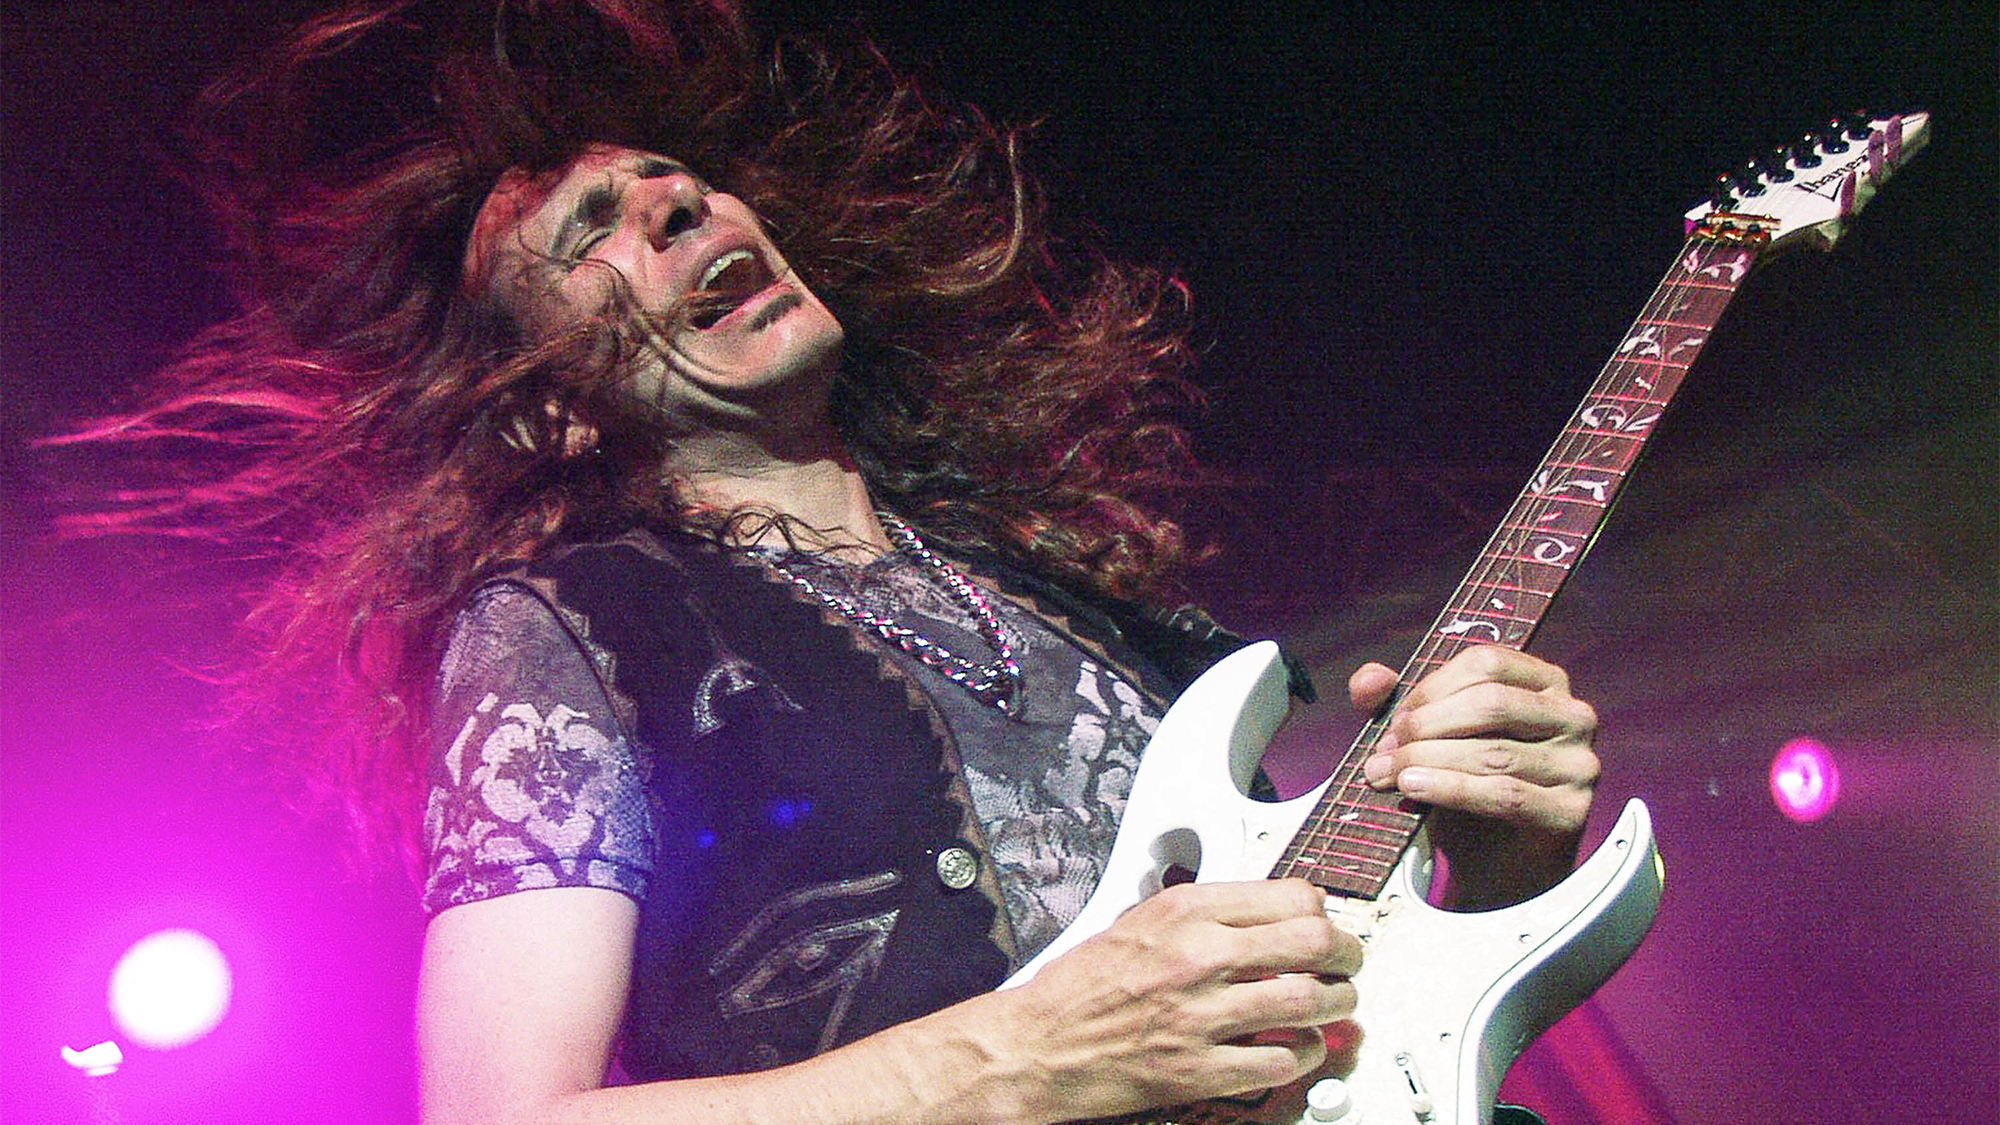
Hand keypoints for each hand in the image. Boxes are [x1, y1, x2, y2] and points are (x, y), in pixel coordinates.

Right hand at [994, 879, 1361, 1122]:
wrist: (1037, 1044)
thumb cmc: (1079, 986)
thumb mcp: (1139, 920)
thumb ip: (1201, 914)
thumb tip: (1265, 915)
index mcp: (1183, 911)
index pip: (1291, 896)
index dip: (1322, 912)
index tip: (1324, 923)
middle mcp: (1197, 957)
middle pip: (1314, 943)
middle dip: (1348, 954)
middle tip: (1349, 963)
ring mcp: (1201, 1015)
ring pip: (1309, 1002)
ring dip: (1337, 1005)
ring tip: (1335, 1005)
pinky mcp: (1199, 1069)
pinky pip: (1280, 1060)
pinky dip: (1303, 1055)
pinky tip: (1299, 1048)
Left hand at [1350, 646, 1599, 908]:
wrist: (1495, 868)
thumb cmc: (1467, 792)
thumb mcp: (1431, 740)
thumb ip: (1397, 703)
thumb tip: (1371, 678)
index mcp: (1544, 684)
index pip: (1488, 664)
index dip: (1432, 688)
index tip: (1396, 719)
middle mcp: (1573, 716)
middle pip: (1492, 703)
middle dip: (1426, 726)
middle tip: (1385, 752)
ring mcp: (1579, 765)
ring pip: (1493, 751)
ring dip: (1427, 760)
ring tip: (1388, 774)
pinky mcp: (1571, 811)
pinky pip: (1503, 794)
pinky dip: (1450, 789)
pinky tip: (1414, 789)